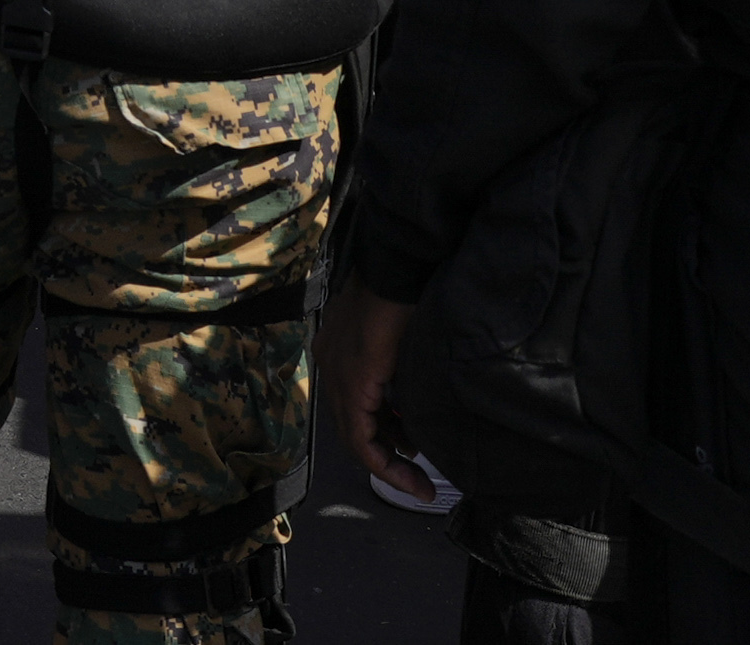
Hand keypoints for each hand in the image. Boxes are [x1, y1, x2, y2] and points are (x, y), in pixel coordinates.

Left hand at [324, 288, 453, 514]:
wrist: (398, 269)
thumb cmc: (407, 291)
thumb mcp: (402, 339)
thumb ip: (401, 369)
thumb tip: (417, 403)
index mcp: (339, 350)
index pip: (355, 404)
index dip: (383, 435)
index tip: (412, 455)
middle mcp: (331, 366)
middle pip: (354, 426)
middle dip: (387, 457)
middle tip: (417, 480)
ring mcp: (337, 377)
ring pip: (356, 439)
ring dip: (389, 463)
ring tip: (418, 481)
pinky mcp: (351, 386)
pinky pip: (361, 439)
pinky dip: (384, 462)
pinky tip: (410, 475)